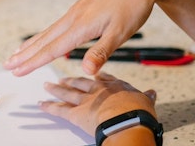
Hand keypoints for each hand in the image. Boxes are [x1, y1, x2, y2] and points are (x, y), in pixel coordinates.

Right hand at [4, 0, 169, 75]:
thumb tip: (85, 72)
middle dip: (25, 54)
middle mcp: (74, 17)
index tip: (16, 71)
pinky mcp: (82, 8)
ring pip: (49, 31)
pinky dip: (46, 34)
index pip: (52, 49)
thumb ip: (101, 52)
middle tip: (6, 64)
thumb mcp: (121, 32)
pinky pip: (58, 25)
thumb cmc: (133, 5)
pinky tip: (45, 37)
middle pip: (44, 39)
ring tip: (17, 53)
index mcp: (81, 26)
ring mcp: (77, 11)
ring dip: (32, 44)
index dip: (33, 62)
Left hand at [40, 72, 156, 135]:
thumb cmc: (138, 113)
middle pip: (81, 83)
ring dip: (56, 89)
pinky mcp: (76, 114)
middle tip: (63, 78)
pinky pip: (59, 110)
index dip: (97, 76)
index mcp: (115, 86)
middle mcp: (97, 90)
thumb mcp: (146, 102)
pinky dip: (49, 107)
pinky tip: (41, 104)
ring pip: (67, 93)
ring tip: (47, 86)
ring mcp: (85, 101)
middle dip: (71, 80)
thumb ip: (146, 97)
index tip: (93, 73)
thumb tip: (152, 93)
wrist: (127, 122)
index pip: (104, 78)